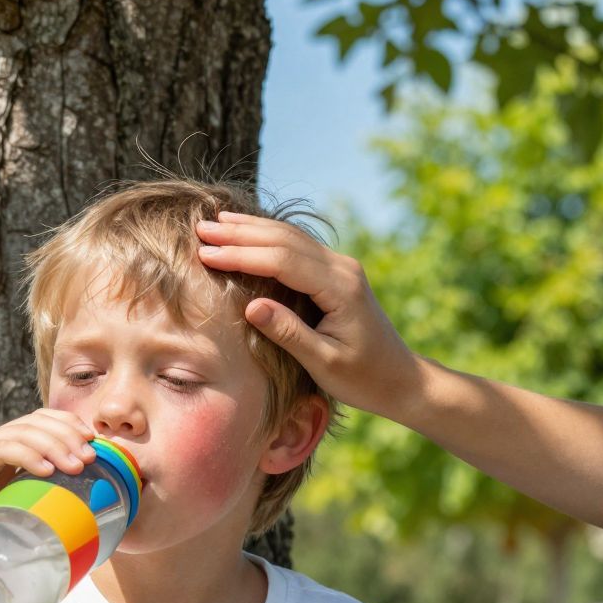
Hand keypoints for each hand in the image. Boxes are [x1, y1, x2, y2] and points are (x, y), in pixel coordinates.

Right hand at [0, 409, 98, 543]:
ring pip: (24, 433)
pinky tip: (48, 471)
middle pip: (36, 421)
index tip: (94, 441)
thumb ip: (47, 487)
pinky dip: (30, 456)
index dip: (69, 424)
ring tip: (77, 466)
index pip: (42, 420)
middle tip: (90, 456)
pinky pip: (5, 448)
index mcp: (7, 446)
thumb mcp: (26, 502)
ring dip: (55, 446)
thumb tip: (90, 486)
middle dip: (68, 435)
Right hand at [194, 212, 423, 417]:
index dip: (242, 255)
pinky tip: (247, 233)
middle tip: (201, 229)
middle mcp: (343, 269)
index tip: (205, 254)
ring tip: (215, 223)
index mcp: (340, 288)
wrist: (401, 378)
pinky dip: (269, 239)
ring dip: (252, 230)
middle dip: (241, 234)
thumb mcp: (325, 363)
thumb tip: (251, 306)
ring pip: (291, 238)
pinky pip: (298, 248)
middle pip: (285, 241)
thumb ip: (289, 334)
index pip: (282, 261)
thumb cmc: (364, 378)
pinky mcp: (337, 273)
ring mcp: (342, 267)